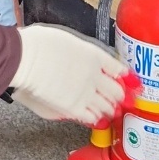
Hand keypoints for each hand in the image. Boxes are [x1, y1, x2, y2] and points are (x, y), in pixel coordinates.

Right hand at [9, 24, 129, 125]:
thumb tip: (83, 60)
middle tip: (124, 100)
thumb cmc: (40, 44)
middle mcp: (95, 75)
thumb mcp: (68, 40)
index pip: (118, 69)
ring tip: (111, 111)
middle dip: (122, 96)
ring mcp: (85, 93)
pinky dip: (96, 118)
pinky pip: (92, 117)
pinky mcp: (73, 108)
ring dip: (110, 109)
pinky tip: (96, 118)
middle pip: (117, 91)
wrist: (26, 58)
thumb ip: (80, 53)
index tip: (132, 81)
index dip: (127, 77)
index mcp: (94, 55)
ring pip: (108, 107)